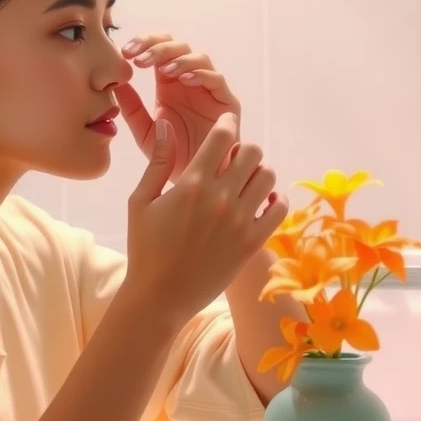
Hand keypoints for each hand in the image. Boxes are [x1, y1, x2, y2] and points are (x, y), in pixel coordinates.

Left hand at [115, 33, 240, 180]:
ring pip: (199, 57)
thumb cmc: (172, 159)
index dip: (144, 44)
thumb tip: (115, 82)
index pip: (158, 50)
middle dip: (158, 46)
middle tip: (139, 58)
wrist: (196, 186)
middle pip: (178, 46)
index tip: (125, 53)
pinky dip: (201, 74)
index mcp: (168, 84)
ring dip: (178, 59)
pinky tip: (184, 80)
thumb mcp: (145, 132)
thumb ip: (132, 108)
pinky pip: (217, 80)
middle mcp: (190, 82)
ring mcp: (210, 91)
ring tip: (161, 70)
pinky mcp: (228, 104)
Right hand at [122, 113, 287, 325]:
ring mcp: (239, 221)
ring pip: (268, 176)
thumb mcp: (141, 201)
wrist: (159, 297)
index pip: (223, 136)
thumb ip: (158, 161)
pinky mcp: (252, 243)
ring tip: (246, 182)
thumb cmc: (145, 248)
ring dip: (259, 172)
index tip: (226, 125)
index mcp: (191, 184)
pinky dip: (275, 200)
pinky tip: (260, 204)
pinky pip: (279, 209)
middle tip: (234, 159)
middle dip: (243, 149)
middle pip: (252, 151)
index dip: (227, 123)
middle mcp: (219, 199)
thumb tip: (167, 123)